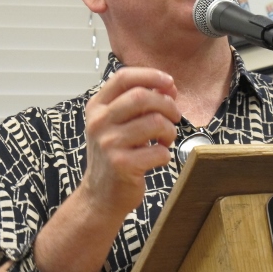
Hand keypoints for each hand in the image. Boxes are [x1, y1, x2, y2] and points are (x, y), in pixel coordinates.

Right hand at [79, 67, 181, 217]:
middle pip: (142, 97)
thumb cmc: (116, 154)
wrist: (100, 195)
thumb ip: (140, 102)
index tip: (169, 83)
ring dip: (170, 130)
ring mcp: (108, 143)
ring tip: (165, 139)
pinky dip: (165, 154)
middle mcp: (99, 122)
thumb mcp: (118, 123)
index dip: (151, 75)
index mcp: (97, 106)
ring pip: (155, 122)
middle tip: (174, 116)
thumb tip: (169, 87)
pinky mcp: (121, 164)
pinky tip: (158, 158)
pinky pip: (158, 151)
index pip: (123, 77)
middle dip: (167, 104)